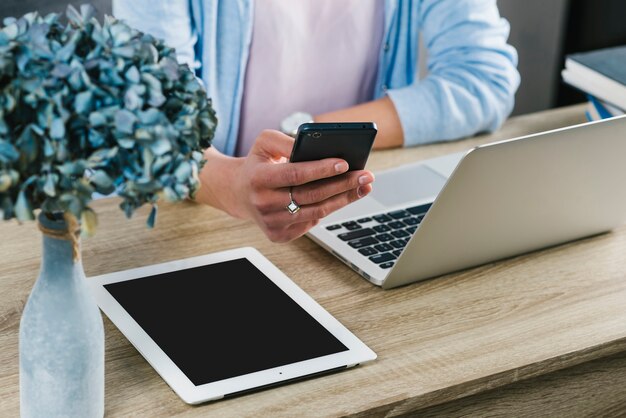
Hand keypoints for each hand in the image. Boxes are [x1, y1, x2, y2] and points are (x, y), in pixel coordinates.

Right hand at [197, 130, 373, 242]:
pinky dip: (329, 209)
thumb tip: (316, 146)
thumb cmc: (259, 163)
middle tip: (366, 175)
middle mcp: (263, 204)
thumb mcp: (265, 143)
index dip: (322, 169)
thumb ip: (287, 140)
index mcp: (258, 179)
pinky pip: (311, 223)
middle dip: (343, 184)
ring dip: (343, 199)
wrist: (239, 192)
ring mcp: (271, 223)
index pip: (296, 174)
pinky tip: (344, 197)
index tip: (345, 163)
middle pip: (312, 195)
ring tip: (363, 186)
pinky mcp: (279, 235)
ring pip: (316, 212)